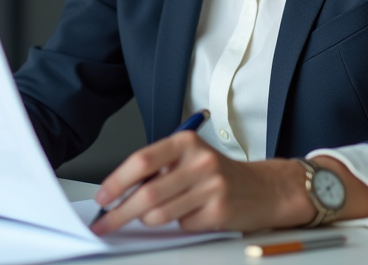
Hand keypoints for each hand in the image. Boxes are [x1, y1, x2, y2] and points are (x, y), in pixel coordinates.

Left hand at [88, 132, 313, 234]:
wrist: (264, 188)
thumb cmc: (218, 173)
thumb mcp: (189, 158)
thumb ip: (159, 169)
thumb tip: (119, 192)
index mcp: (186, 142)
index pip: (142, 161)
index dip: (116, 181)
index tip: (102, 197)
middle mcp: (200, 161)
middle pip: (147, 193)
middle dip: (119, 213)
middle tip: (105, 223)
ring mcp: (211, 187)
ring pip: (160, 214)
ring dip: (150, 220)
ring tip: (159, 213)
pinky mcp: (219, 212)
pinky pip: (182, 226)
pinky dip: (180, 224)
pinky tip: (194, 214)